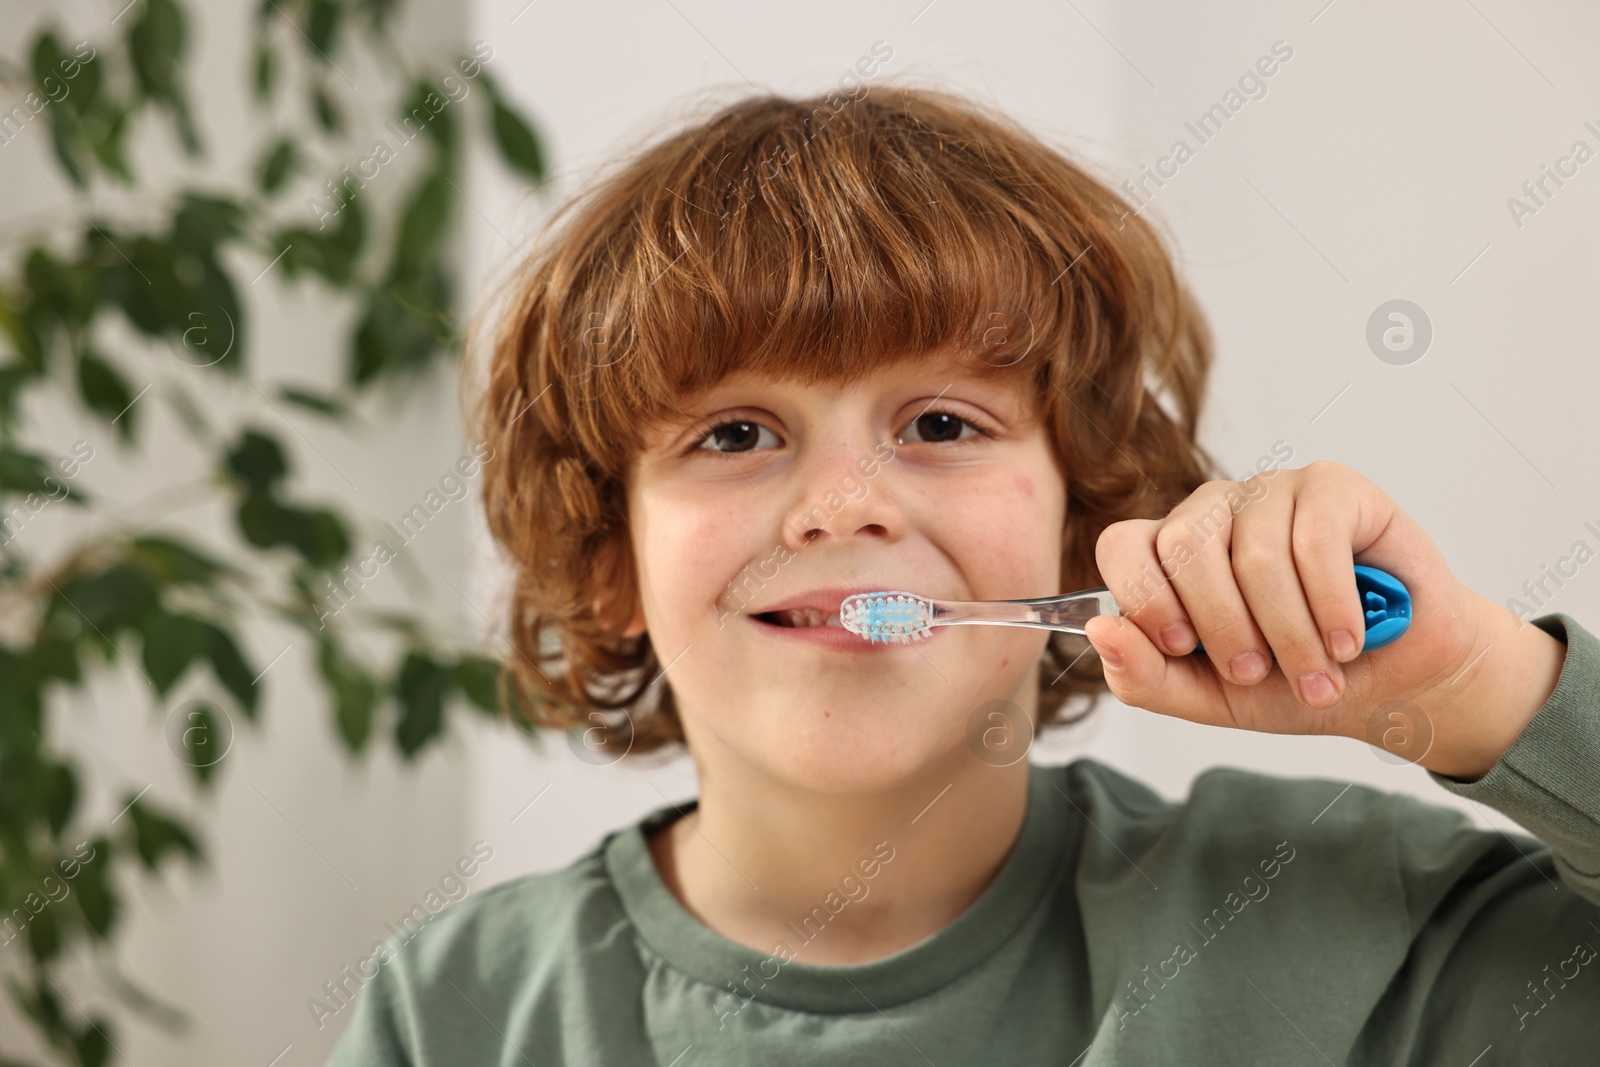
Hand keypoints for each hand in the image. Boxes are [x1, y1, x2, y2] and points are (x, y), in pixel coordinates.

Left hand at [1082, 461, 1566, 779]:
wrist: (1390, 683)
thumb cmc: (1293, 682)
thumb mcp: (1208, 699)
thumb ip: (1144, 675)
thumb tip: (1099, 630)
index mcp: (1169, 554)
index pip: (1122, 545)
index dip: (1145, 595)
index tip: (1184, 648)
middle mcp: (1212, 513)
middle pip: (1185, 547)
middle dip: (1225, 629)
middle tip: (1257, 676)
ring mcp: (1271, 492)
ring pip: (1256, 554)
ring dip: (1290, 633)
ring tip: (1318, 673)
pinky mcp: (1332, 487)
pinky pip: (1315, 541)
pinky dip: (1331, 605)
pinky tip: (1347, 640)